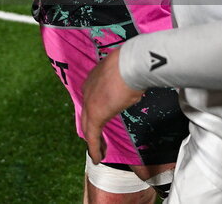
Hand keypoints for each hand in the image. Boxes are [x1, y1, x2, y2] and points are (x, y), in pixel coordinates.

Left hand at [80, 49, 143, 164]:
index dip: (95, 111)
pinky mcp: (95, 115)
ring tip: (99, 154)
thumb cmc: (132, 65)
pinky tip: (98, 158)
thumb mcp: (126, 73)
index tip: (103, 119)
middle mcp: (88, 90)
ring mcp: (89, 103)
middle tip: (99, 142)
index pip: (92, 99)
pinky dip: (95, 148)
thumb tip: (134, 84)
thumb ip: (125, 81)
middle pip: (87, 115)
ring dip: (94, 142)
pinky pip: (92, 136)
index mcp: (94, 79)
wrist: (130, 64)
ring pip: (88, 128)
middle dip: (91, 129)